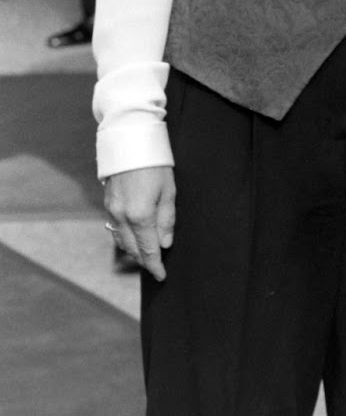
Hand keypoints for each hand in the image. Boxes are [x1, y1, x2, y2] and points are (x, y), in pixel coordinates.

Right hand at [103, 166, 176, 281]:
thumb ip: (166, 220)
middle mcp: (121, 216)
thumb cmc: (155, 163)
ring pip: (121, 241)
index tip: (161, 276)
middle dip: (144, 261)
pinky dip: (125, 238)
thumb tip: (164, 244)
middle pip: (132, 249)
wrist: (130, 139)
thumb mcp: (169, 190)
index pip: (147, 250)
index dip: (155, 266)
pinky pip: (115, 229)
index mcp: (139, 215)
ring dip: (134, 251)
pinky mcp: (107, 203)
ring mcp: (111, 210)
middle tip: (156, 267)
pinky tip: (134, 237)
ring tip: (147, 254)